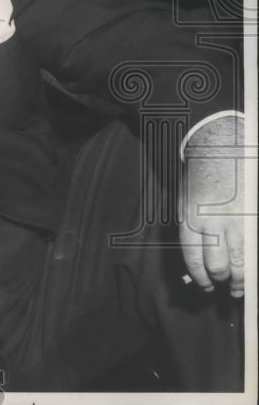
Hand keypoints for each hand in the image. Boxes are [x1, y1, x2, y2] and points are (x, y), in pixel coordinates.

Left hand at [180, 115, 245, 297]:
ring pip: (241, 262)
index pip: (195, 260)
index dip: (200, 278)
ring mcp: (239, 221)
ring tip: (240, 287)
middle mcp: (215, 223)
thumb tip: (198, 263)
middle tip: (226, 289)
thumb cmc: (201, 176)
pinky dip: (253, 263)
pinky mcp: (254, 219)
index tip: (204, 286)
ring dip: (241, 279)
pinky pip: (254, 250)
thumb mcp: (185, 202)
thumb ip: (192, 232)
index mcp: (192, 218)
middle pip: (219, 266)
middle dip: (222, 282)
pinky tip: (251, 269)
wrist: (221, 148)